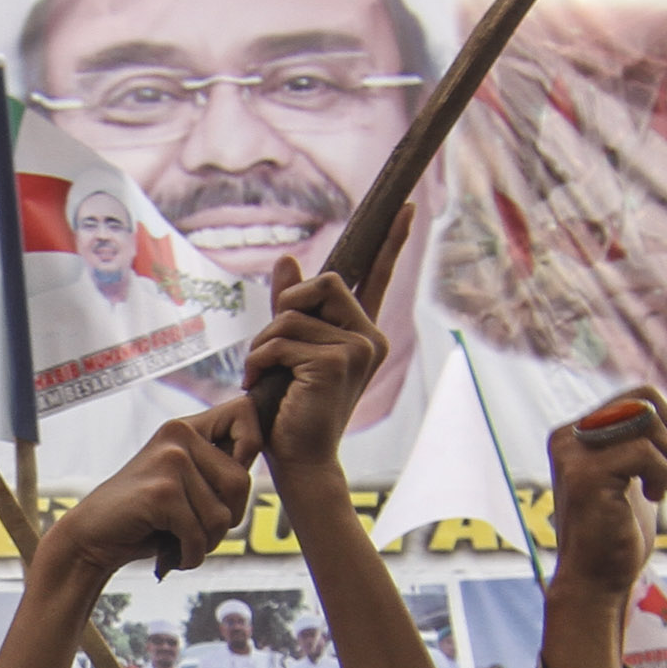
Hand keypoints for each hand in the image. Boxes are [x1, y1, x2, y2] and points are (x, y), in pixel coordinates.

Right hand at [41, 409, 254, 584]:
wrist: (90, 537)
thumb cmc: (143, 517)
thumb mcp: (182, 482)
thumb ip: (215, 467)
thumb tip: (261, 452)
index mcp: (185, 427)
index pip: (247, 413)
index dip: (252, 447)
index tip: (225, 482)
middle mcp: (178, 435)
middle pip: (242, 482)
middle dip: (227, 518)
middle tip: (197, 530)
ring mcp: (170, 462)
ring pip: (222, 515)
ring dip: (206, 542)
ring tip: (179, 541)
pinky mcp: (161, 492)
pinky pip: (199, 534)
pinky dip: (189, 554)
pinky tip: (171, 553)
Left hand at [247, 204, 407, 475]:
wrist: (299, 461)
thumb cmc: (291, 411)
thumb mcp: (288, 352)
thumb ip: (291, 308)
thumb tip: (288, 261)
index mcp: (363, 333)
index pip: (377, 275)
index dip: (392, 239)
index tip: (407, 206)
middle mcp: (370, 337)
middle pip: (322, 282)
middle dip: (284, 311)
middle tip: (269, 350)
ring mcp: (359, 348)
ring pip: (293, 314)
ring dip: (263, 344)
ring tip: (261, 376)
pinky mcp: (338, 361)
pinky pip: (282, 338)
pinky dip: (260, 360)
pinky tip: (259, 384)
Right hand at [545, 385, 666, 606]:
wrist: (596, 582)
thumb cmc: (616, 534)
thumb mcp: (627, 476)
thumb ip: (633, 440)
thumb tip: (655, 407)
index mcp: (574, 434)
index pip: (636, 395)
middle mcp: (567, 437)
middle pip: (643, 399)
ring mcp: (573, 455)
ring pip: (645, 419)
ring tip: (660, 487)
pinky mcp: (586, 475)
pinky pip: (645, 451)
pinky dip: (662, 474)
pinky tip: (654, 498)